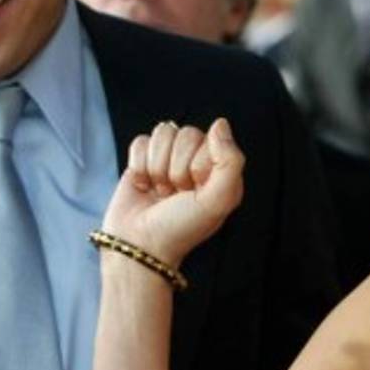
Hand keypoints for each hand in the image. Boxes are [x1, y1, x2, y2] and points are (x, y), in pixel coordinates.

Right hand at [101, 118, 244, 266]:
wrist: (140, 246)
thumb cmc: (181, 228)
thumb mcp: (218, 200)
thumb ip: (230, 161)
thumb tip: (220, 123)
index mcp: (219, 169)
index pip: (211, 139)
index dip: (198, 164)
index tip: (194, 191)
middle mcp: (196, 160)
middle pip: (185, 133)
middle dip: (176, 167)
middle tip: (175, 194)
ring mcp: (169, 159)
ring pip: (162, 134)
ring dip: (157, 166)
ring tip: (161, 191)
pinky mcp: (143, 160)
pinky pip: (141, 141)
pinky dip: (139, 165)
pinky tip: (145, 186)